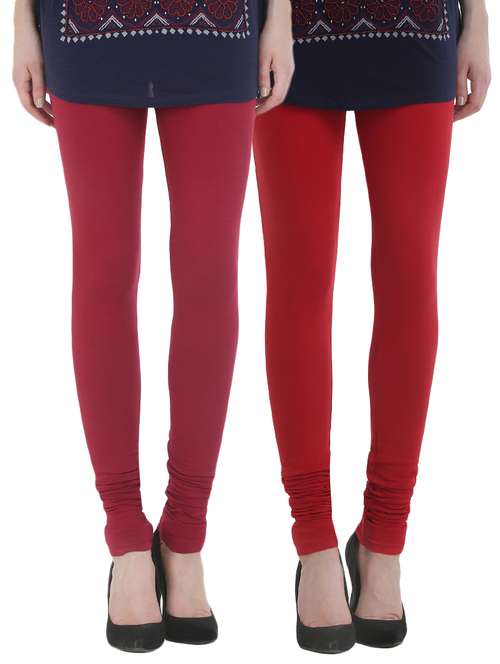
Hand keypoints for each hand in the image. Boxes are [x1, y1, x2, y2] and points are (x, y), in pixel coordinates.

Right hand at [13, 4, 53, 125]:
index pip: (29, 106)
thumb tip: (38, 105)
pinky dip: (45, 96)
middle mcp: (20, 81)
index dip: (39, 117)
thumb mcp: (37, 68)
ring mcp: (24, 77)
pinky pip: (36, 89)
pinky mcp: (29, 71)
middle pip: (31, 104)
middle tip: (56, 125)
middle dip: (43, 115)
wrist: (27, 27)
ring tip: (58, 116)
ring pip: (34, 97)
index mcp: (20, 82)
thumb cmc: (32, 45)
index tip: (51, 125)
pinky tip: (55, 101)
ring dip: (45, 106)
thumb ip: (39, 87)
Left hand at [256, 0, 294, 115]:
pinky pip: (281, 84)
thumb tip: (262, 95)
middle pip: (280, 97)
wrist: (280, 22)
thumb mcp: (263, 58)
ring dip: (270, 99)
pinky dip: (272, 91)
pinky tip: (263, 91)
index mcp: (284, 73)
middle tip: (255, 111)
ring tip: (257, 103)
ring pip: (281, 91)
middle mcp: (289, 73)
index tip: (255, 112)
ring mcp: (289, 70)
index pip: (276, 97)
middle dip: (268, 106)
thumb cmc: (270, 37)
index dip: (265, 107)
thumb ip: (263, 77)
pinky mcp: (287, 67)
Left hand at [454, 7, 490, 121]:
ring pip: (477, 99)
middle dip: (462, 113)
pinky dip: (467, 99)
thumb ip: (459, 86)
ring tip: (450, 109)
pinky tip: (456, 99)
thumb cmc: (466, 46)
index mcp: (482, 81)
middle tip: (447, 117)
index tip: (449, 119)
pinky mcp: (482, 74)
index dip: (461, 115)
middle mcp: (486, 81)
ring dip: (464, 107)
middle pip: (476, 105)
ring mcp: (485, 77)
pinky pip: (476, 92)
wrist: (476, 29)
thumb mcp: (459, 67)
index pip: (474, 106)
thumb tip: (459, 104)